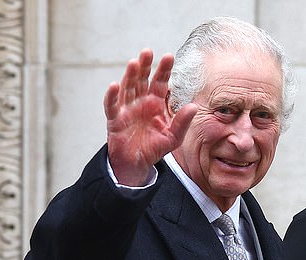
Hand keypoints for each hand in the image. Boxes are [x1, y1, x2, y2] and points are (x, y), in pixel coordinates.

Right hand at [103, 49, 197, 185]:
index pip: (160, 82)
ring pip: (127, 88)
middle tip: (148, 51)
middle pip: (142, 79)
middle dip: (145, 65)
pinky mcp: (115, 119)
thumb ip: (182, 122)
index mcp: (156, 102)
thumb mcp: (173, 137)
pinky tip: (114, 86)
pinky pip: (112, 106)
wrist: (137, 163)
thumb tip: (193, 106)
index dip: (163, 69)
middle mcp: (141, 101)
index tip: (169, 56)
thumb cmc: (155, 147)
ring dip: (129, 75)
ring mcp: (127, 108)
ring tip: (133, 63)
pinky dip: (112, 96)